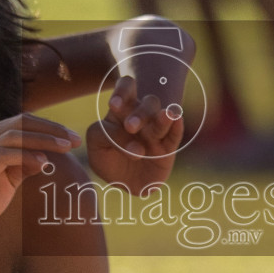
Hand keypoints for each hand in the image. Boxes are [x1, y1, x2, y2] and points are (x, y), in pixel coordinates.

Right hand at [0, 114, 80, 248]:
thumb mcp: (5, 181)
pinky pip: (3, 155)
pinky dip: (25, 156)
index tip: (72, 137)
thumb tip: (46, 157)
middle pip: (21, 122)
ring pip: (14, 135)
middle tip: (74, 139)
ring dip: (43, 139)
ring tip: (65, 148)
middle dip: (51, 129)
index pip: (22, 121)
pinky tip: (43, 163)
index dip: (50, 126)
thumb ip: (21, 166)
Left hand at [86, 75, 183, 193]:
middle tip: (131, 127)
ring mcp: (155, 132)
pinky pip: (174, 135)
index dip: (122, 92)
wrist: (125, 183)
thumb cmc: (108, 160)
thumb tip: (124, 136)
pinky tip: (177, 120)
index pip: (126, 89)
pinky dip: (176, 127)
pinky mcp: (168, 147)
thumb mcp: (97, 148)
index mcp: (122, 111)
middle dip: (140, 113)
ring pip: (161, 117)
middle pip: (147, 103)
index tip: (114, 105)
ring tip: (166, 116)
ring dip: (161, 118)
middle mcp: (141, 117)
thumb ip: (102, 136)